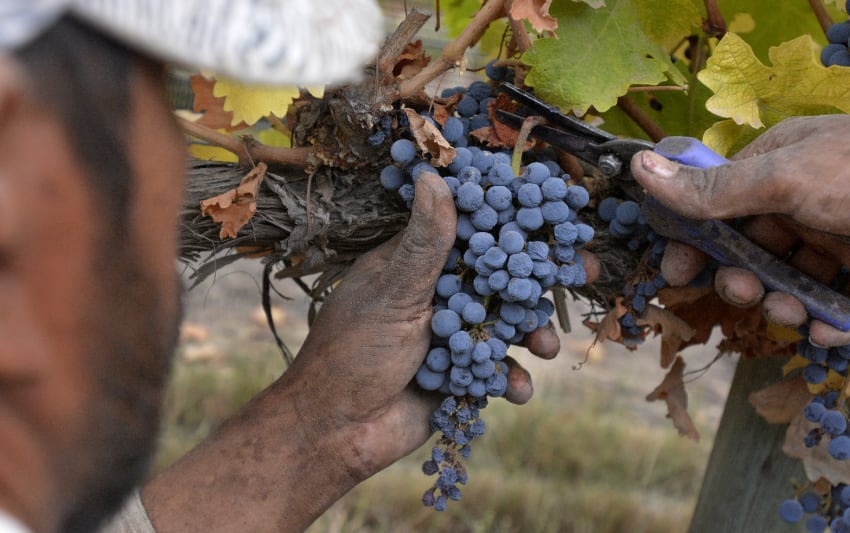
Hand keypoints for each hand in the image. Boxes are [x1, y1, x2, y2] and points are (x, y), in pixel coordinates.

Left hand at [285, 171, 570, 476]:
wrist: (336, 431)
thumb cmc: (352, 352)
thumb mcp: (393, 293)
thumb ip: (424, 243)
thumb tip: (433, 176)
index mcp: (417, 265)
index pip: (474, 234)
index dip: (515, 226)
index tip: (557, 219)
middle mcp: (438, 296)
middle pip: (501, 279)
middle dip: (540, 280)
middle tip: (589, 271)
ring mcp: (451, 338)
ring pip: (506, 326)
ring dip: (531, 334)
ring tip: (545, 347)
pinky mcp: (460, 377)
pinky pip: (496, 372)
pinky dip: (510, 380)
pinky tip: (515, 389)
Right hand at [631, 115, 849, 345]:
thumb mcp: (786, 178)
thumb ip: (714, 188)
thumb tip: (642, 170)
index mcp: (781, 165)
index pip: (718, 201)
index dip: (693, 237)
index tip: (675, 270)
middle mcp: (805, 202)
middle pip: (747, 249)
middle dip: (738, 278)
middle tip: (741, 294)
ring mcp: (836, 241)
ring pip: (785, 282)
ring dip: (779, 304)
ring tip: (794, 313)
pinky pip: (828, 307)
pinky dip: (824, 323)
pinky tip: (829, 328)